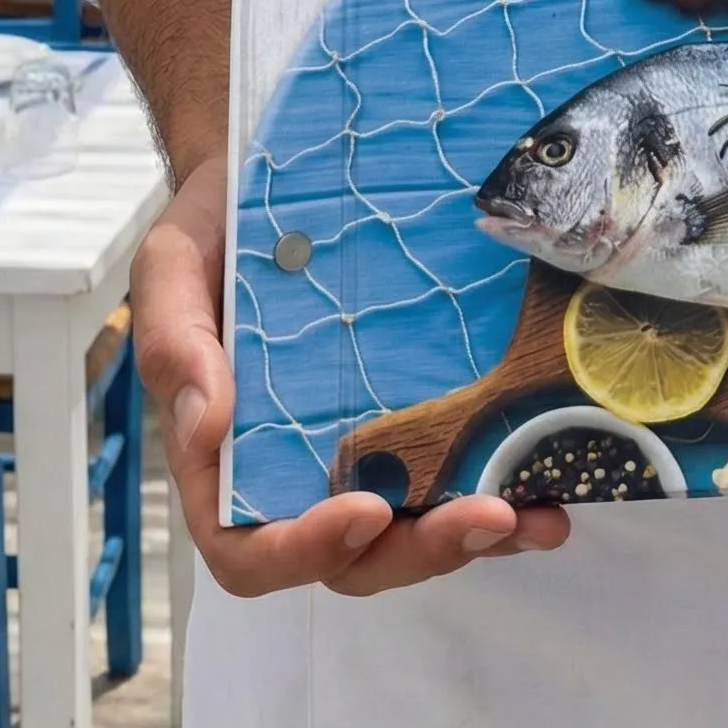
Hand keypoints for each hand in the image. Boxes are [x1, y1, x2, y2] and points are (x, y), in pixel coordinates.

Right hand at [134, 157, 569, 594]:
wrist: (274, 171)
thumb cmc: (213, 230)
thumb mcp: (173, 271)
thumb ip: (178, 347)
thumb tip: (207, 428)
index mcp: (226, 460)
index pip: (252, 549)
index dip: (306, 550)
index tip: (364, 511)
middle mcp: (298, 471)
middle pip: (355, 557)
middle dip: (422, 550)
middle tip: (487, 516)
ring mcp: (365, 448)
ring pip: (418, 529)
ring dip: (480, 536)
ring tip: (540, 520)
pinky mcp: (419, 413)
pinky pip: (460, 470)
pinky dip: (506, 483)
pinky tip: (554, 478)